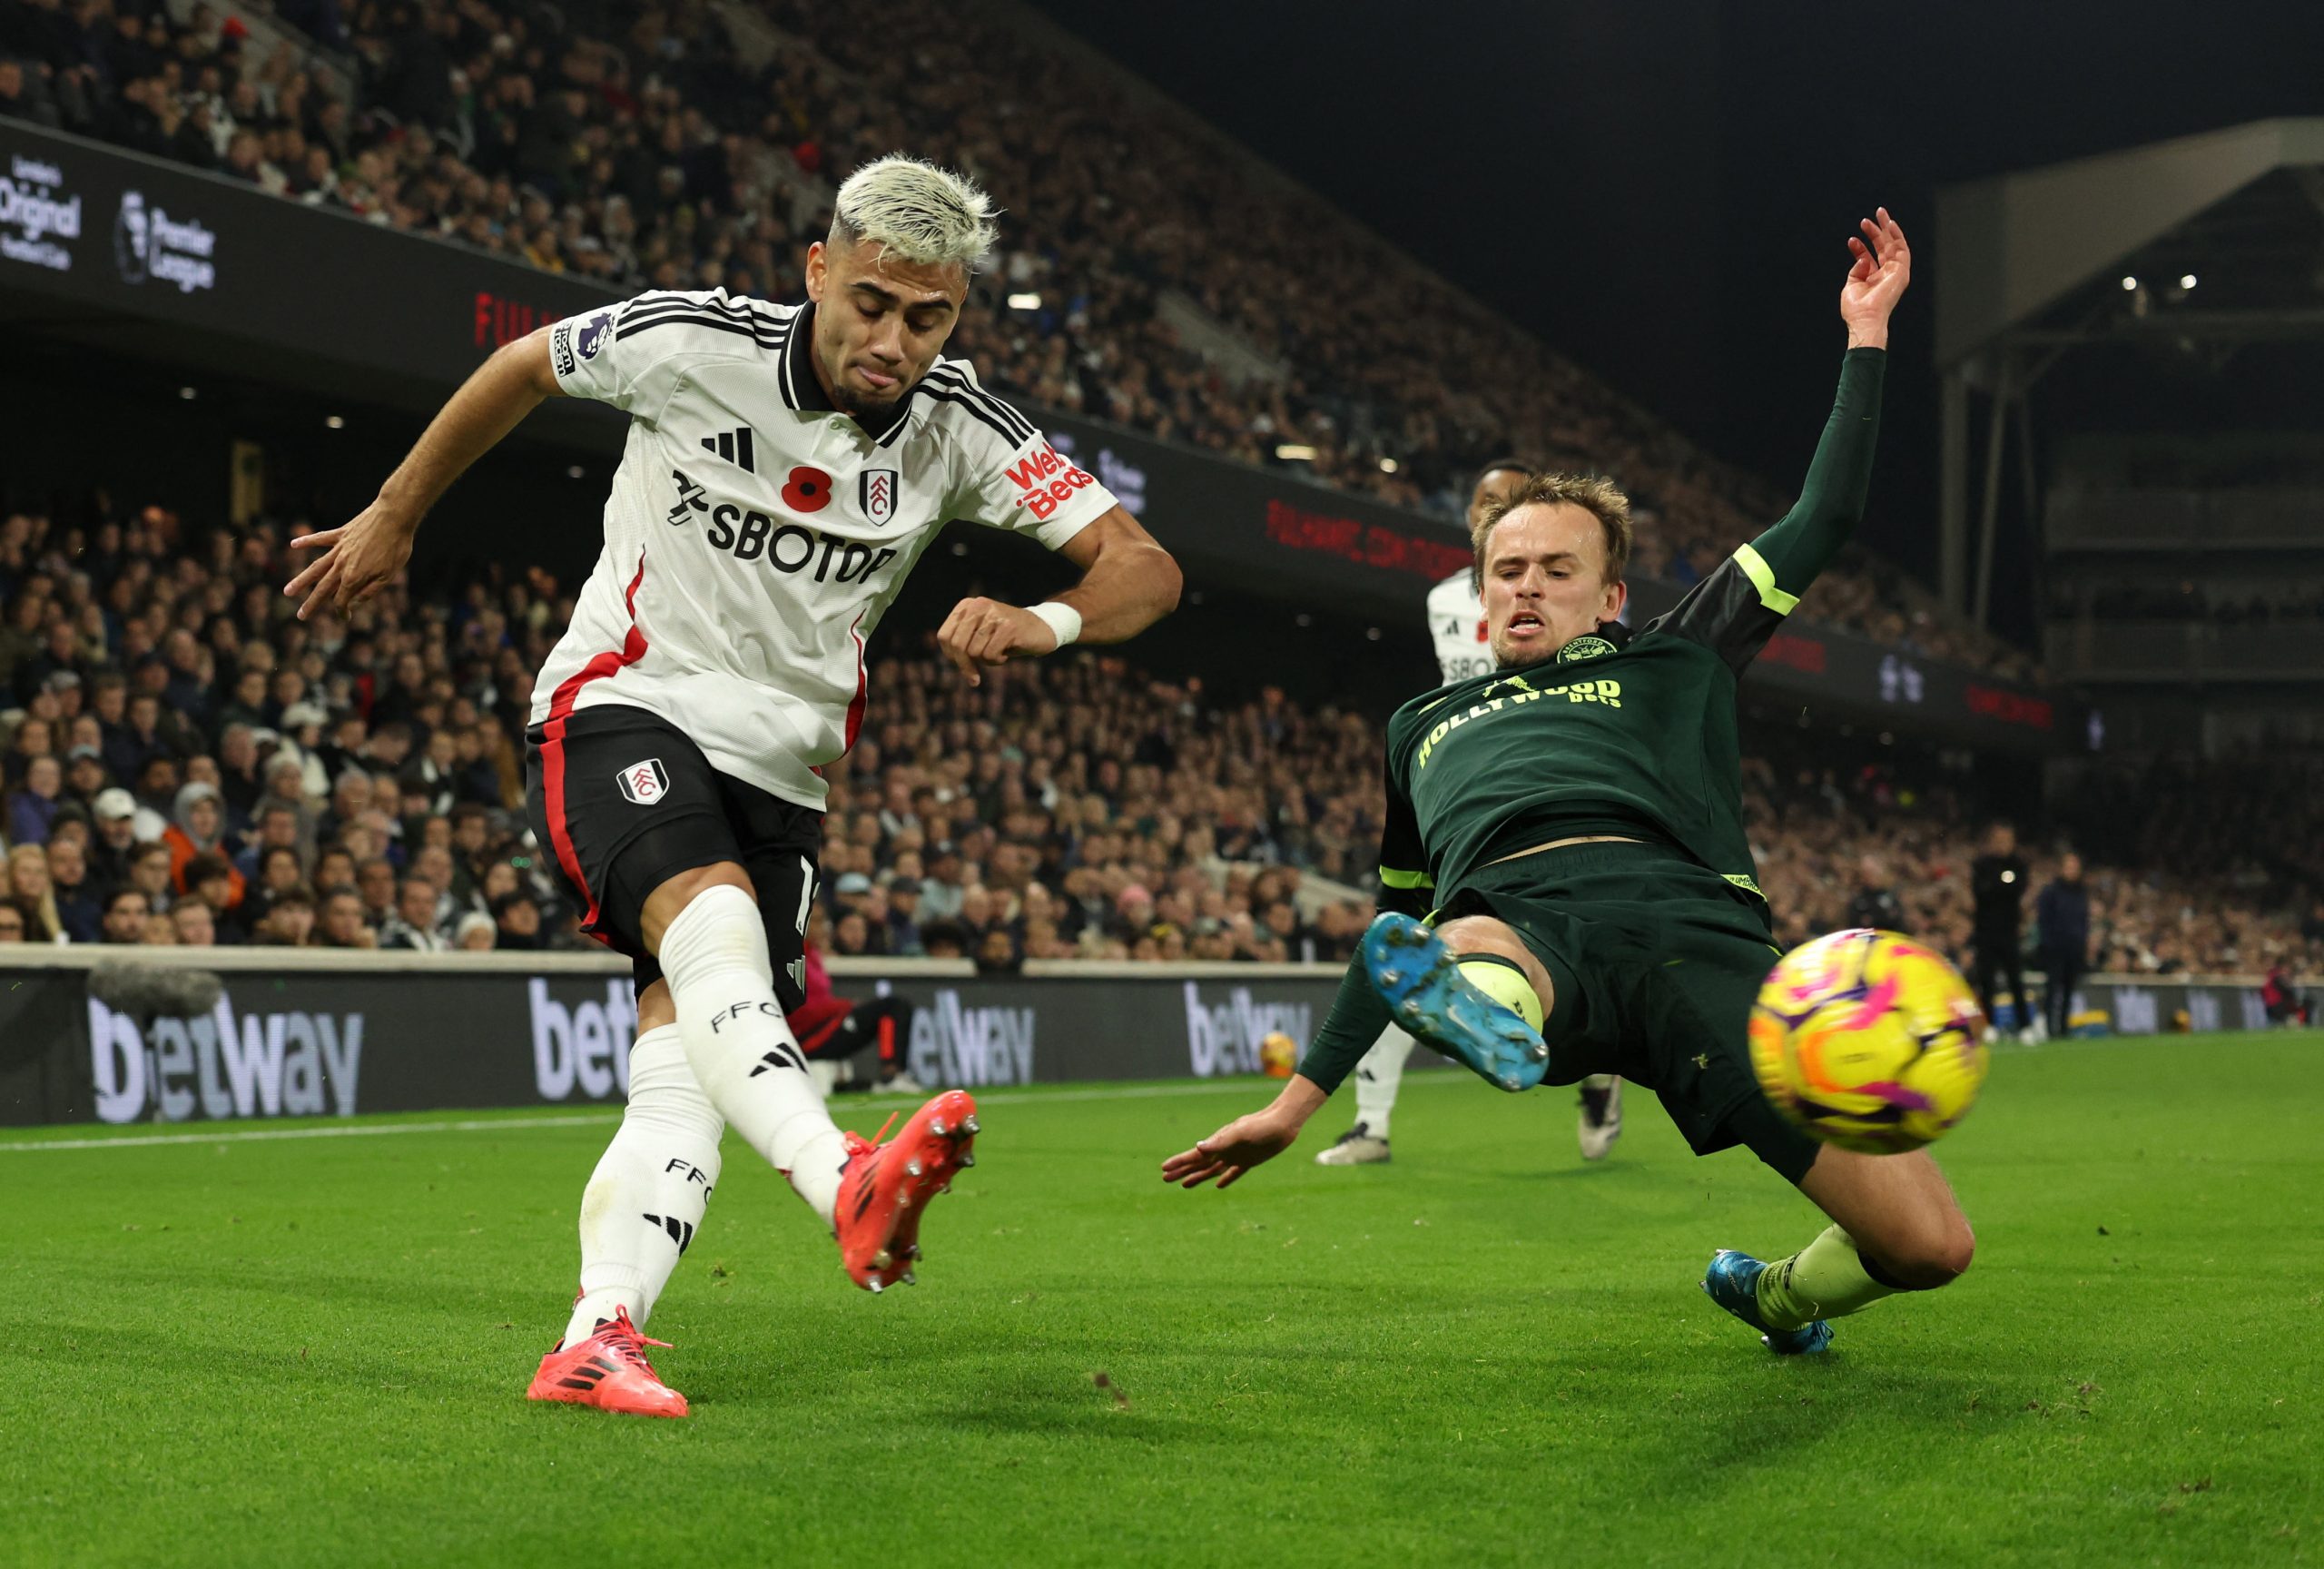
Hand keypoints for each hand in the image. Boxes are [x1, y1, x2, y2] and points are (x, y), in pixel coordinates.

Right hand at [283, 500, 418, 619]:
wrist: (394, 517)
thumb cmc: (396, 547)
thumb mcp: (388, 575)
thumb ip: (369, 591)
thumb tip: (354, 603)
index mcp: (354, 577)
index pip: (342, 600)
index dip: (342, 611)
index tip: (346, 617)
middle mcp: (342, 564)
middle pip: (323, 588)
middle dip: (311, 603)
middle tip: (300, 616)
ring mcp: (339, 548)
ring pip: (316, 567)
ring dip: (301, 581)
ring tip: (287, 591)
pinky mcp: (340, 534)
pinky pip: (320, 539)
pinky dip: (306, 541)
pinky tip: (293, 544)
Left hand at [936, 596, 1057, 686]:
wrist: (1042, 629)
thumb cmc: (1007, 636)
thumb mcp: (980, 634)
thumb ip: (962, 641)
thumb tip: (950, 658)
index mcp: (967, 605)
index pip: (945, 636)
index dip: (951, 657)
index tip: (963, 667)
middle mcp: (978, 605)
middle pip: (956, 645)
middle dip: (965, 666)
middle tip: (974, 678)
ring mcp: (994, 615)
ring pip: (974, 652)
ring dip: (986, 661)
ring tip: (999, 653)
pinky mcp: (1008, 627)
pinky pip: (990, 655)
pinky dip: (998, 660)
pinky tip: (1007, 652)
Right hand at [1161, 1106, 1300, 1189]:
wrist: (1282, 1123)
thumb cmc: (1260, 1126)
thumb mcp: (1239, 1134)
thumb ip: (1219, 1142)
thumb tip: (1197, 1147)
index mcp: (1218, 1143)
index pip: (1194, 1156)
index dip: (1179, 1163)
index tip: (1163, 1169)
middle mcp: (1223, 1150)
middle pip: (1199, 1165)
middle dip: (1182, 1171)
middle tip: (1165, 1179)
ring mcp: (1235, 1156)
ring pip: (1211, 1170)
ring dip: (1198, 1177)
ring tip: (1184, 1185)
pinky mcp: (1248, 1162)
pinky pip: (1233, 1173)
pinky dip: (1225, 1179)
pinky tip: (1218, 1186)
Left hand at [1840, 206, 1910, 348]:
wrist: (1865, 318)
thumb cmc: (1856, 308)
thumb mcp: (1851, 285)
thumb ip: (1857, 269)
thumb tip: (1862, 258)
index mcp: (1874, 279)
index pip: (1869, 258)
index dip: (1860, 247)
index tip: (1852, 239)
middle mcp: (1886, 275)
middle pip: (1883, 248)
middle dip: (1876, 232)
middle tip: (1867, 219)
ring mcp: (1895, 272)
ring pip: (1894, 245)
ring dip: (1886, 229)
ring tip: (1879, 214)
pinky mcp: (1902, 271)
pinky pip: (1902, 249)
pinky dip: (1897, 235)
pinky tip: (1890, 224)